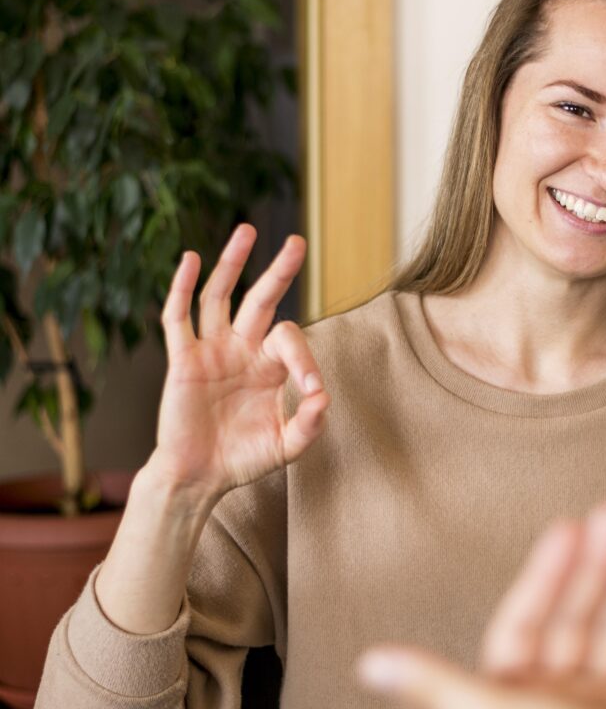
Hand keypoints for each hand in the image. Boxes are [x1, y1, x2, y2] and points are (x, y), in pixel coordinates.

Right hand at [149, 224, 329, 500]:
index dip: (305, 359)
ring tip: (247, 230)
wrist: (200, 478)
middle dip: (279, 271)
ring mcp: (211, 351)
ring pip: (221, 296)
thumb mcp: (287, 446)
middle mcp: (242, 350)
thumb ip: (310, 425)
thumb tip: (324, 397)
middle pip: (261, 299)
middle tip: (298, 241)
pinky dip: (182, 288)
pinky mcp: (182, 361)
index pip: (290, 339)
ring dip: (232, 263)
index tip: (313, 392)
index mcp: (270, 366)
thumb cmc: (244, 460)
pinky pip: (178, 318)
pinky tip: (191, 259)